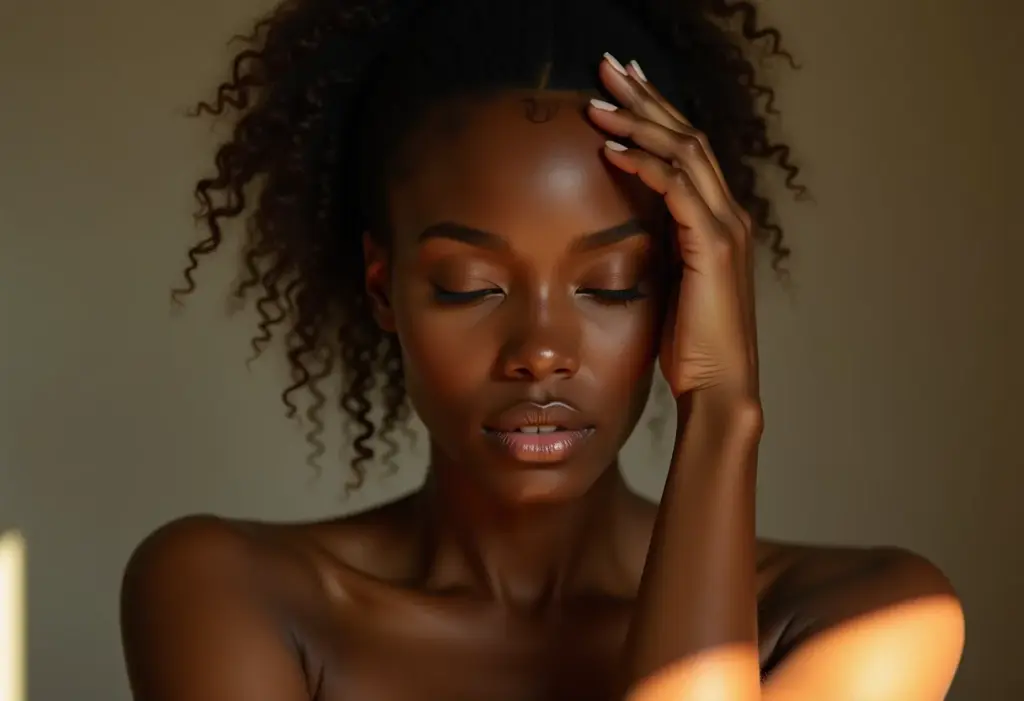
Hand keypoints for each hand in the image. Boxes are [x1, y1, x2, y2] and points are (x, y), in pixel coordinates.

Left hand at [588, 54, 759, 410]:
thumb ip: (662, 245)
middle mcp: (728, 213)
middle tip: (609, 65)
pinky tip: (609, 149)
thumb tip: (630, 224)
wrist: (717, 387)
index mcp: (717, 219)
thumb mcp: (672, 282)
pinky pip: (677, 188)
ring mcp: (725, 227)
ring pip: (683, 151)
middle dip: (646, 96)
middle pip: (686, 134)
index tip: (620, 86)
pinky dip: (643, 164)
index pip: (686, 149)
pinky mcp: (713, 246)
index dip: (655, 112)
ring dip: (639, 121)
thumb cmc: (690, 344)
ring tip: (597, 100)